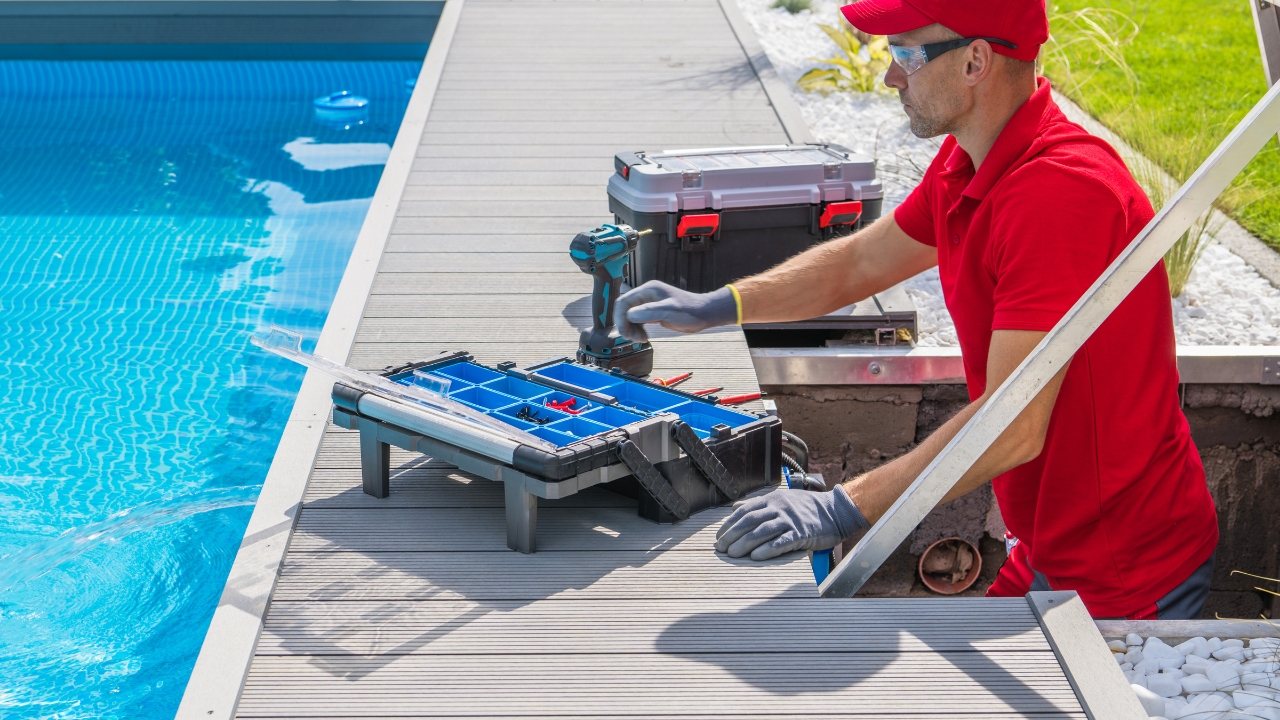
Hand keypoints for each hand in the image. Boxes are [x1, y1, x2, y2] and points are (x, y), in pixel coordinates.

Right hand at [614, 281, 737, 341]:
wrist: (703, 314)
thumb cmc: (689, 311)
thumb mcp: (669, 311)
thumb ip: (649, 312)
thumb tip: (629, 315)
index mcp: (648, 290)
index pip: (624, 301)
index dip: (620, 317)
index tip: (624, 333)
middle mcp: (646, 295)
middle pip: (625, 309)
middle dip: (625, 325)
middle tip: (632, 339)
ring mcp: (650, 303)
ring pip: (630, 316)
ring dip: (631, 329)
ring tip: (640, 339)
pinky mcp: (654, 312)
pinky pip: (638, 320)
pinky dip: (638, 329)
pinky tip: (643, 337)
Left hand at [715, 486, 869, 560]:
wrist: (836, 511)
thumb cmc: (807, 508)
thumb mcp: (781, 500)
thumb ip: (758, 504)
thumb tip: (735, 508)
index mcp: (771, 499)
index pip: (744, 511)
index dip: (729, 524)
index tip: (719, 536)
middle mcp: (778, 508)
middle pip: (750, 521)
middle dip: (733, 535)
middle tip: (721, 548)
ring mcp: (790, 520)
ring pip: (762, 531)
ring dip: (745, 544)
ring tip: (733, 554)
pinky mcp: (802, 534)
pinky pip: (782, 542)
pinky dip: (767, 549)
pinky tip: (756, 557)